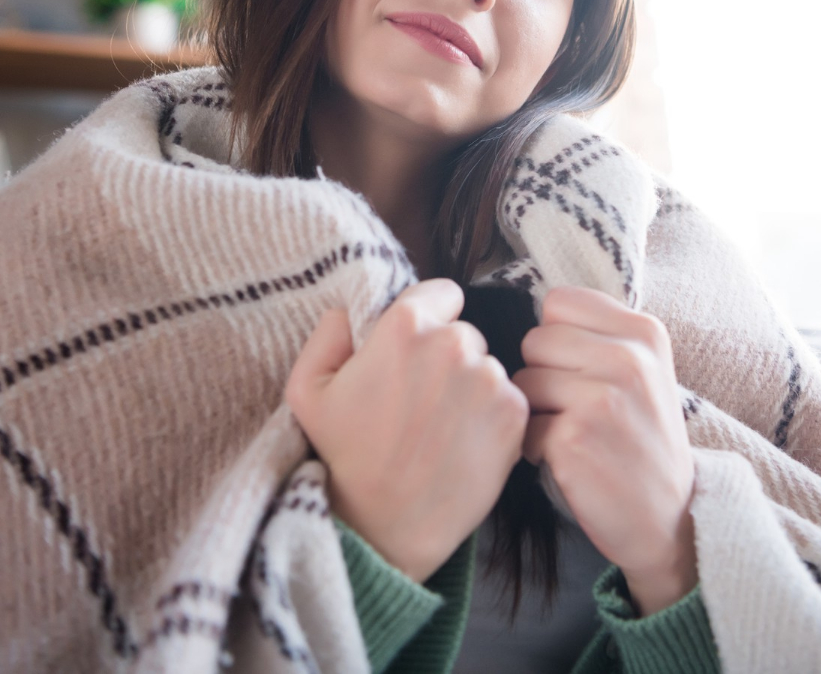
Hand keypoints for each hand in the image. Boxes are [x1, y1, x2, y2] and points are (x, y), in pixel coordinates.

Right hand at [286, 279, 528, 581]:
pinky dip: (490, 417)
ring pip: (486, 367)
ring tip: (438, 428)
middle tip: (420, 400)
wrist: (385, 527)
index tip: (413, 353)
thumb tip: (349, 311)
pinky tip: (460, 444)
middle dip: (446, 357)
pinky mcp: (513, 414)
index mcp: (406, 325)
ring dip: (470, 388)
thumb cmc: (342, 457)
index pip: (440, 293)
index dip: (427, 320)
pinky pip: (506, 400)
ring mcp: (489, 378)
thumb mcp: (307, 390)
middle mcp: (455, 342)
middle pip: (464, 333)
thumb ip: (327, 334)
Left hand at [513, 286, 697, 615]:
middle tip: (576, 409)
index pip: (558, 301)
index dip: (556, 337)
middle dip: (542, 376)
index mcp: (644, 331)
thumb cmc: (643, 439)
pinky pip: (524, 427)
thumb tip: (539, 308)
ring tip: (573, 434)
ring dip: (536, 412)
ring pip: (523, 382)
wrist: (671, 517)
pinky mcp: (574, 438)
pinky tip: (569, 460)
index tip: (580, 369)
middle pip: (534, 340)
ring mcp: (602, 398)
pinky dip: (535, 448)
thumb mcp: (645, 371)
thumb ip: (601, 334)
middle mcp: (628, 357)